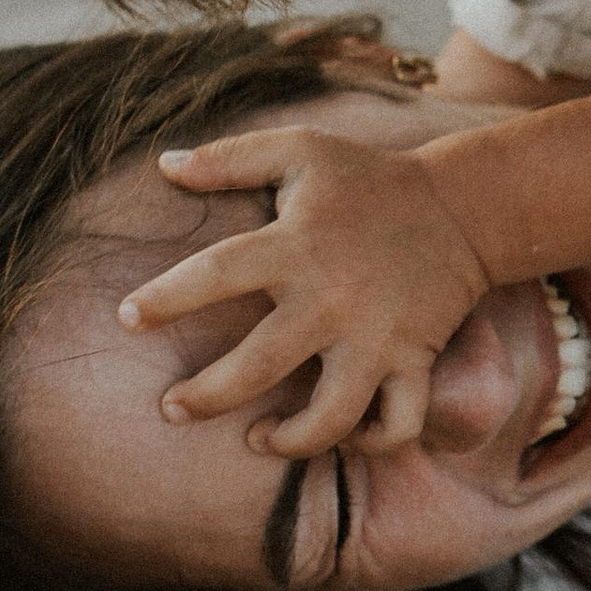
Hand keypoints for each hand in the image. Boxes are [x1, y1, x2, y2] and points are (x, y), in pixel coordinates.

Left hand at [118, 125, 490, 455]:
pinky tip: (340, 438)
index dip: (165, 298)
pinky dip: (372, 442)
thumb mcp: (300, 149)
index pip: (215, 273)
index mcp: (295, 243)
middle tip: (170, 409)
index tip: (127, 319)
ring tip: (255, 439)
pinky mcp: (413, 360)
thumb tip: (165, 165)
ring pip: (330, 415)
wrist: (463, 206)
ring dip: (288, 440)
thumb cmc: (368, 178)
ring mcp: (375, 337)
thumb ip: (231, 157)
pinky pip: (398, 423)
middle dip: (206, 396)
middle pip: (258, 365)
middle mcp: (331, 298)